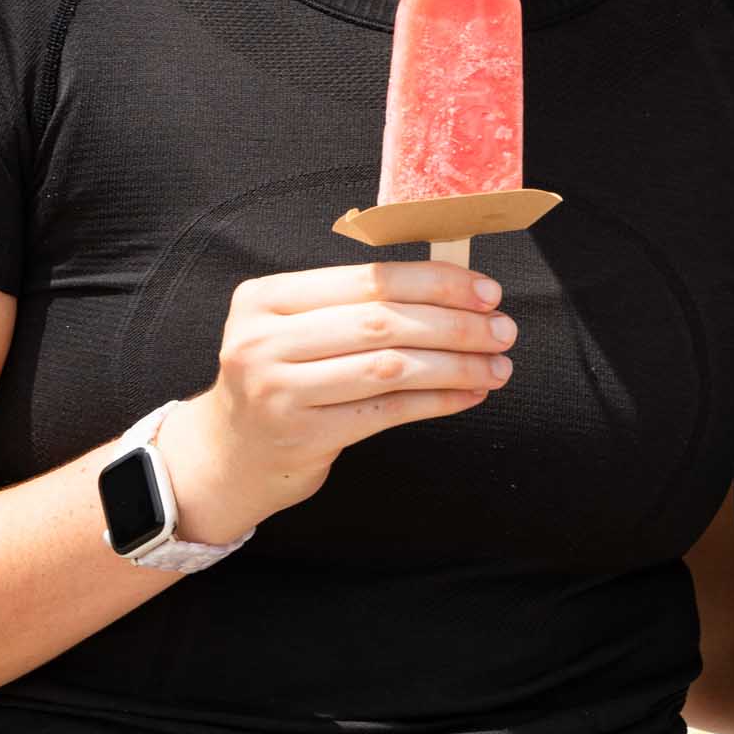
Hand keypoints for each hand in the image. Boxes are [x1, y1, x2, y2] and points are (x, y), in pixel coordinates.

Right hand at [156, 261, 516, 545]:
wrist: (229, 454)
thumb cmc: (283, 379)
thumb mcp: (298, 329)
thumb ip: (358, 305)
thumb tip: (456, 287)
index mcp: (266, 297)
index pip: (368, 279)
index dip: (435, 282)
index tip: (486, 290)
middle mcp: (263, 340)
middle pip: (382, 322)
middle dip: (454, 324)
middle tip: (503, 330)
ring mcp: (278, 390)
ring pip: (389, 367)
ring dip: (455, 365)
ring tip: (497, 365)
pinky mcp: (302, 436)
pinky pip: (387, 411)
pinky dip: (437, 401)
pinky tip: (470, 394)